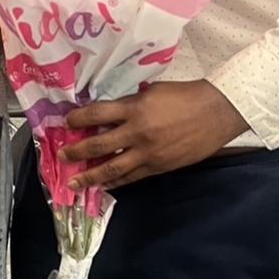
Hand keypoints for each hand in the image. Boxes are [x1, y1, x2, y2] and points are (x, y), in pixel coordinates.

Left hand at [60, 80, 248, 188]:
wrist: (216, 112)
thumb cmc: (185, 96)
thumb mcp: (152, 92)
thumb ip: (130, 103)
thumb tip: (110, 112)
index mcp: (135, 109)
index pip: (97, 114)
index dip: (78, 119)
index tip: (66, 122)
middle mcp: (137, 133)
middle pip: (99, 145)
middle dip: (77, 152)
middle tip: (62, 157)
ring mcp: (148, 153)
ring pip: (113, 169)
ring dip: (91, 176)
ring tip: (75, 183)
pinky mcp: (159, 166)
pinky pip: (132, 177)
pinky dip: (116, 183)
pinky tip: (104, 186)